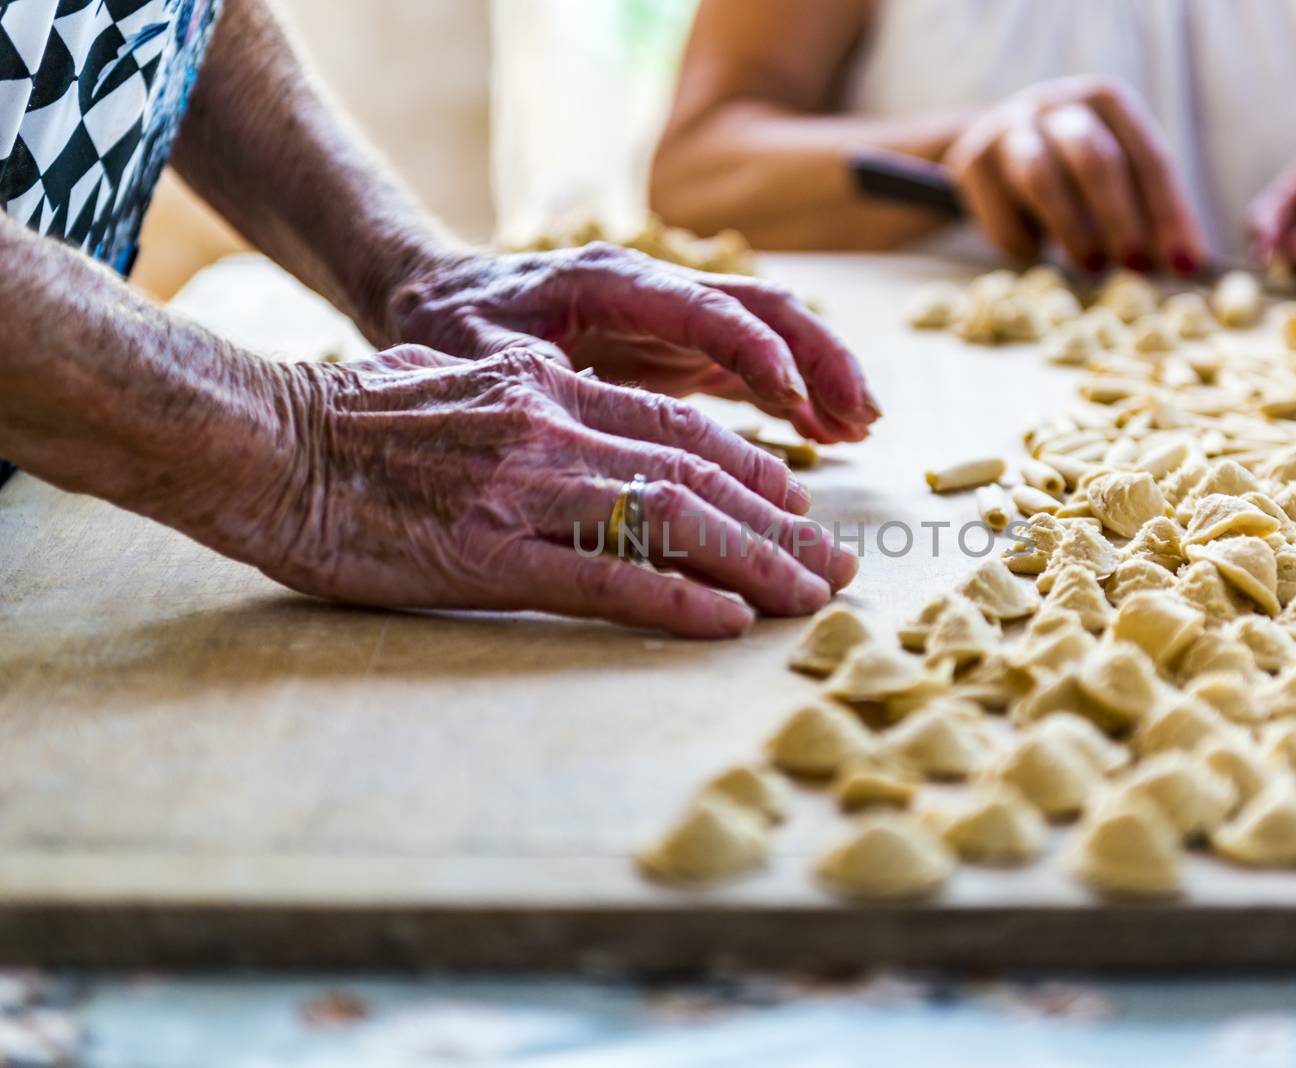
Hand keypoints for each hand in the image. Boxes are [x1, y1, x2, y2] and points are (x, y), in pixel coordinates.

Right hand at [241, 344, 857, 638]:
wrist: (259, 439)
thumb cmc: (341, 417)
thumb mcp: (443, 377)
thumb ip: (513, 394)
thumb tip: (547, 402)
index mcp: (544, 386)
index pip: (679, 426)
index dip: (752, 467)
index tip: (797, 506)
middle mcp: (551, 428)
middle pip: (700, 474)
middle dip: (781, 525)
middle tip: (834, 566)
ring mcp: (524, 490)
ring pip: (673, 522)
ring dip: (756, 564)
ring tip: (810, 599)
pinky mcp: (488, 555)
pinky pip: (606, 578)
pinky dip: (679, 599)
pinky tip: (729, 620)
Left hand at [383, 244, 879, 444]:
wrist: (433, 300)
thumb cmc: (449, 329)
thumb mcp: (483, 358)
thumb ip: (544, 382)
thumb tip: (598, 420)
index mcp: (610, 281)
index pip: (706, 310)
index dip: (757, 353)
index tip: (796, 402)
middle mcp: (655, 287)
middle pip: (762, 306)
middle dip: (820, 357)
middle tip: (863, 415)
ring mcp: (671, 315)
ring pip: (770, 330)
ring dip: (820, 374)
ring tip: (861, 427)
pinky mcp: (676, 346)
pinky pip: (750, 362)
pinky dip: (793, 393)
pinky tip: (825, 432)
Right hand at [944, 77, 1206, 272]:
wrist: (994, 150)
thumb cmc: (1072, 173)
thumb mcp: (1115, 177)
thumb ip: (1147, 211)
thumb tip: (1183, 264)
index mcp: (1108, 102)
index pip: (1148, 158)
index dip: (1169, 215)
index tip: (1183, 264)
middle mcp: (1058, 103)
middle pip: (1094, 158)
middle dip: (1120, 218)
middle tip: (1133, 266)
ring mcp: (1010, 127)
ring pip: (1041, 177)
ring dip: (1071, 229)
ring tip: (1090, 266)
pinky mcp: (972, 159)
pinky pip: (1000, 211)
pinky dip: (1022, 243)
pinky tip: (1036, 255)